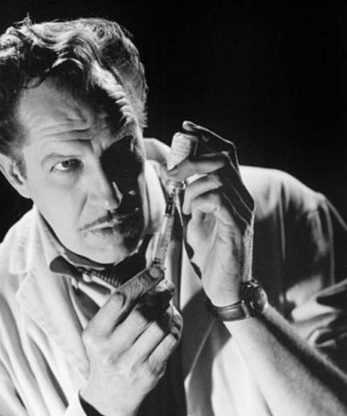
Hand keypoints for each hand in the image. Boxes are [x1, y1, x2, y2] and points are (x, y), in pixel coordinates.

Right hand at [80, 266, 181, 415]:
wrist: (110, 396)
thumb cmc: (107, 353)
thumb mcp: (100, 332)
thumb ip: (118, 308)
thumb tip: (149, 277)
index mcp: (95, 333)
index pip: (119, 299)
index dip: (141, 281)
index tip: (156, 270)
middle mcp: (111, 349)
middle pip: (143, 312)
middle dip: (159, 294)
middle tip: (167, 286)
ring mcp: (131, 362)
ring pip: (159, 326)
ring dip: (168, 310)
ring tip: (168, 303)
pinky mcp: (150, 372)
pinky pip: (170, 342)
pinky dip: (176, 325)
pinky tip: (173, 319)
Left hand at [167, 121, 254, 305]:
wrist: (224, 288)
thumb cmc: (209, 255)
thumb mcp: (194, 222)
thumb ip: (190, 199)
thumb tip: (175, 178)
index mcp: (233, 192)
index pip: (226, 152)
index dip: (207, 136)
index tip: (185, 127)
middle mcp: (242, 197)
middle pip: (223, 157)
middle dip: (191, 159)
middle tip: (172, 174)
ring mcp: (242, 211)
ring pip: (217, 177)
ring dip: (192, 187)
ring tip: (185, 207)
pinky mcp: (237, 227)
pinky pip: (217, 199)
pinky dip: (198, 201)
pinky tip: (191, 215)